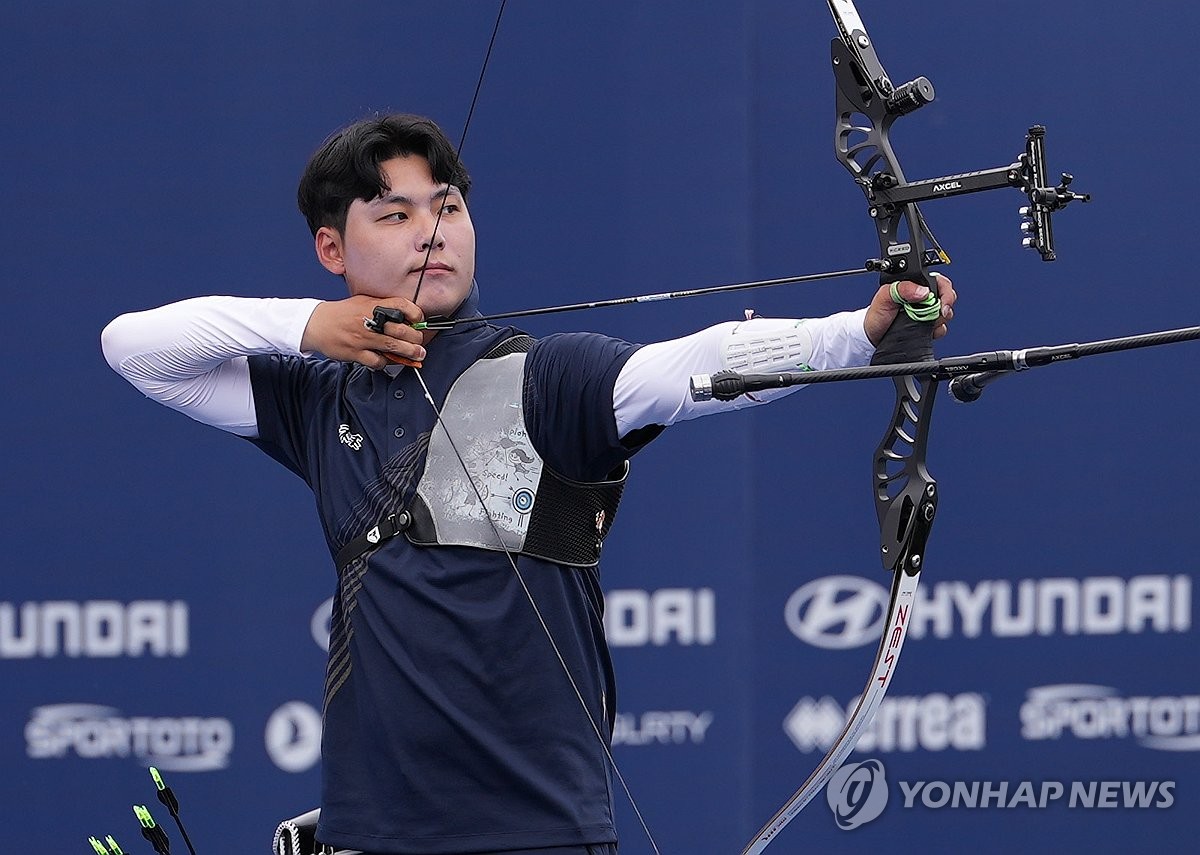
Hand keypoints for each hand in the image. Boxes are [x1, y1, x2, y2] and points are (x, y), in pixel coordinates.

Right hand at [301, 295, 427, 368]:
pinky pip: (377, 361)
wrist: (316, 323)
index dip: (416, 314)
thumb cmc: (342, 314)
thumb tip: (406, 317)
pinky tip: (387, 360)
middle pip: (402, 330)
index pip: (402, 305)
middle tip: (420, 343)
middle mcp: (369, 320)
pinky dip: (385, 363)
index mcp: (372, 305)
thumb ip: (383, 308)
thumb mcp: (363, 303)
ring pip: (394, 347)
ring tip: (417, 355)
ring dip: (409, 353)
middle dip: (416, 339)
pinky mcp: (355, 352)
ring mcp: (362, 337)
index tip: (419, 321)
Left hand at [863, 273, 956, 346]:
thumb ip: (902, 288)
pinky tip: (927, 331)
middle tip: (937, 314)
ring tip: (927, 322)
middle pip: (947, 297)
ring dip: (941, 319)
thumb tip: (922, 291)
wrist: (871, 336)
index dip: (945, 291)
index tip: (941, 303)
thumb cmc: (876, 314)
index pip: (939, 282)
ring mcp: (926, 312)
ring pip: (946, 313)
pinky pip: (941, 328)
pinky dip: (937, 330)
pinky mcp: (926, 326)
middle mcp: (922, 298)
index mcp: (915, 285)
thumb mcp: (884, 296)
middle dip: (945, 306)